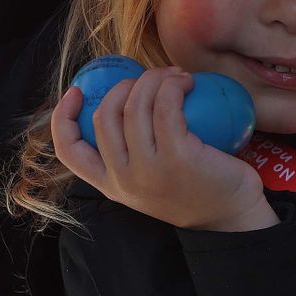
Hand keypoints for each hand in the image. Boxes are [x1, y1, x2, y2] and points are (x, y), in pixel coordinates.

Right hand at [50, 66, 274, 232]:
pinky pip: (166, 106)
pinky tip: (187, 82)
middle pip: (104, 115)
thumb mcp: (149, 181)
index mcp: (110, 185)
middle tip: (150, 79)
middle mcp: (123, 179)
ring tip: (175, 76)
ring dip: (152, 79)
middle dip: (123, 86)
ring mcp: (148, 170)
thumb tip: (123, 102)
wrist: (233, 219)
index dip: (63, 116)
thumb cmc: (195, 191)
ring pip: (134, 106)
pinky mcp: (177, 157)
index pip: (69, 151)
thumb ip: (131, 156)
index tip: (75, 91)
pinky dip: (173, 86)